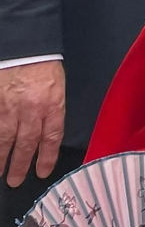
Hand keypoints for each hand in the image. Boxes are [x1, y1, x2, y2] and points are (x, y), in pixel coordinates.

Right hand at [0, 61, 64, 187]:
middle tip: (15, 181)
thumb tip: (45, 134)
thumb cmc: (43, 65)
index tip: (42, 172)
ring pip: (5, 138)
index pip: (51, 137)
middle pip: (26, 143)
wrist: (26, 45)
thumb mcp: (57, 87)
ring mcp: (9, 107)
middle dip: (20, 164)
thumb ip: (51, 110)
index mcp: (52, 103)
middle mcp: (31, 108)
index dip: (46, 157)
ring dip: (1, 158)